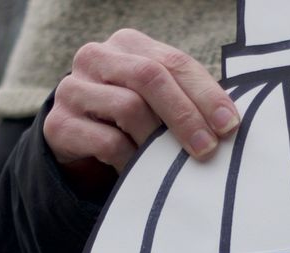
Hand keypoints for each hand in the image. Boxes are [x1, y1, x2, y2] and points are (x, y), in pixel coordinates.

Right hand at [43, 29, 239, 188]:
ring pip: (129, 108)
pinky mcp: (59, 124)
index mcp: (127, 44)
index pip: (174, 62)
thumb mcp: (155, 100)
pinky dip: (131, 160)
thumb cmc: (128, 118)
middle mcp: (96, 57)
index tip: (229, 124)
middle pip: (150, 77)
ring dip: (157, 140)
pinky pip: (107, 142)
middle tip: (207, 147)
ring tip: (173, 162)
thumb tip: (229, 123)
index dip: (205, 93)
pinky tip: (141, 171)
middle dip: (185, 114)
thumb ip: (185, 98)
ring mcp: (72, 88)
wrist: (74, 139)